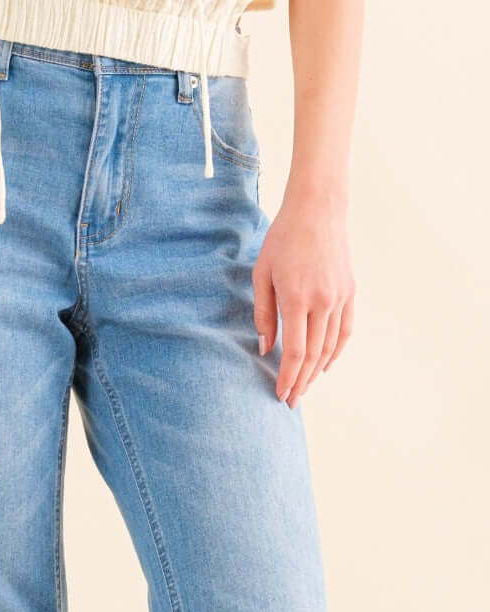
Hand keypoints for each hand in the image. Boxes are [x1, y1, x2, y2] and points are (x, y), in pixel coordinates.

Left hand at [251, 187, 355, 408]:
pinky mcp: (350, 293)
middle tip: (290, 399)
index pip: (295, 351)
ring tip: (304, 385)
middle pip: (314, 355)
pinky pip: (344, 332)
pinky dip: (335, 352)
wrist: (317, 212)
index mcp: (296, 296)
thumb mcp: (262, 273)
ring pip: (330, 347)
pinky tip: (325, 364)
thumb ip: (263, 312)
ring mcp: (340, 298)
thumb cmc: (282, 239)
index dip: (288, 377)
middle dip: (301, 381)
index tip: (281, 394)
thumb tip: (265, 347)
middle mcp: (322, 301)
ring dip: (317, 371)